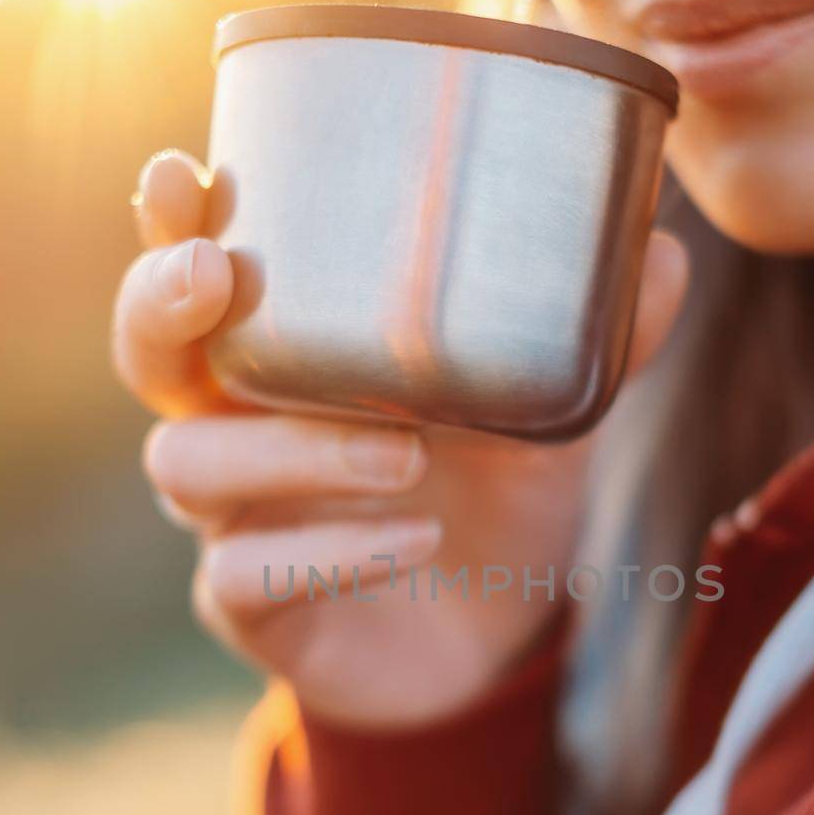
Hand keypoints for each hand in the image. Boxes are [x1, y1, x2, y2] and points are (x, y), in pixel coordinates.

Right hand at [112, 151, 688, 727]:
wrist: (497, 636)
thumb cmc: (497, 493)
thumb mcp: (548, 415)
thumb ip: (592, 345)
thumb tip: (667, 257)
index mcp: (292, 355)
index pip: (199, 273)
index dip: (171, 226)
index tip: (180, 178)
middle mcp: (239, 427)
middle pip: (146, 357)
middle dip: (161, 309)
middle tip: (220, 281)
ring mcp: (236, 522)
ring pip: (190, 467)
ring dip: (293, 448)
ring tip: (403, 454)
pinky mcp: (256, 609)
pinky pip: (248, 577)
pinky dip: (334, 551)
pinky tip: (415, 537)